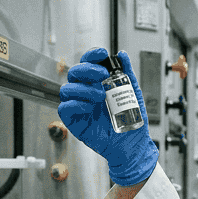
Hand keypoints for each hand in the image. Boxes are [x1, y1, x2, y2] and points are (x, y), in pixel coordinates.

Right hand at [59, 47, 158, 185]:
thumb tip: (122, 54)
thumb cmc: (132, 120)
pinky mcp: (74, 121)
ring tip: (100, 95)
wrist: (132, 144)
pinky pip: (65, 108)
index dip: (91, 56)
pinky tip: (89, 107)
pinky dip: (76, 104)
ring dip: (83, 88)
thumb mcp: (132, 93)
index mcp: (98, 83)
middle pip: (74, 72)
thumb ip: (127, 73)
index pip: (88, 64)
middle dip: (87, 69)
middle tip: (102, 75)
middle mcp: (86, 93)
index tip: (102, 54)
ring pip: (67, 89)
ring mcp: (79, 106)